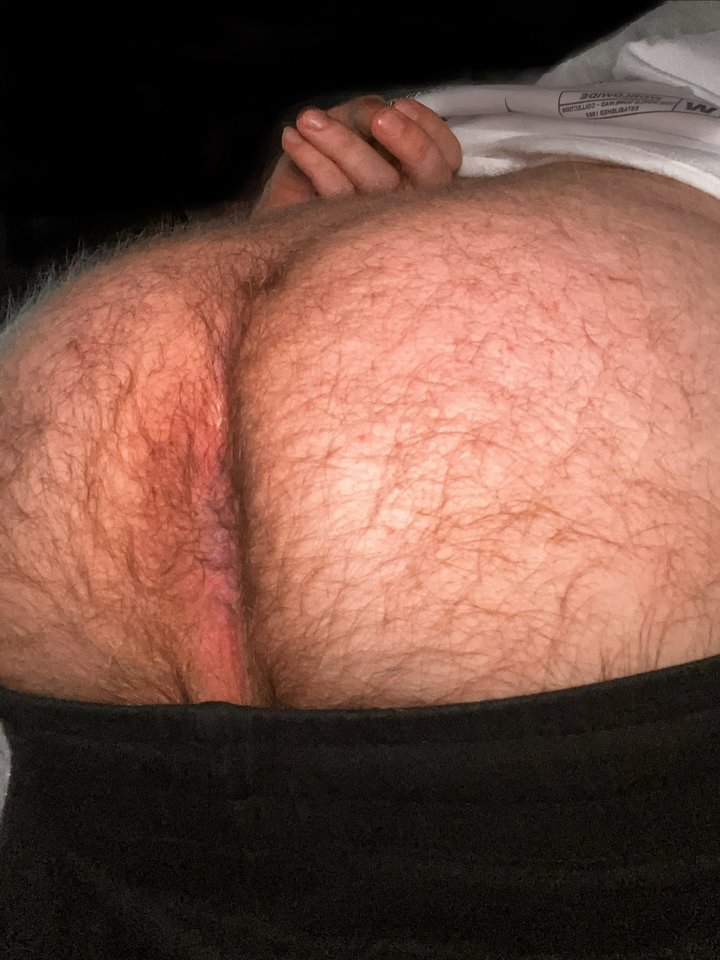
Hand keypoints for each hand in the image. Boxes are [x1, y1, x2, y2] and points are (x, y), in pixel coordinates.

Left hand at [252, 94, 461, 215]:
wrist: (281, 210)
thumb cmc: (323, 165)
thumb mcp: (349, 130)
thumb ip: (368, 117)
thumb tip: (375, 111)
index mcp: (420, 179)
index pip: (446, 155)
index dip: (429, 127)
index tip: (398, 103)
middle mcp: (409, 203)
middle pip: (428, 173)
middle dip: (409, 140)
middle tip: (378, 117)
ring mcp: (380, 221)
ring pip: (376, 182)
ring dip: (341, 142)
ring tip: (307, 119)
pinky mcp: (343, 232)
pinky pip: (336, 193)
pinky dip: (311, 159)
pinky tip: (291, 138)